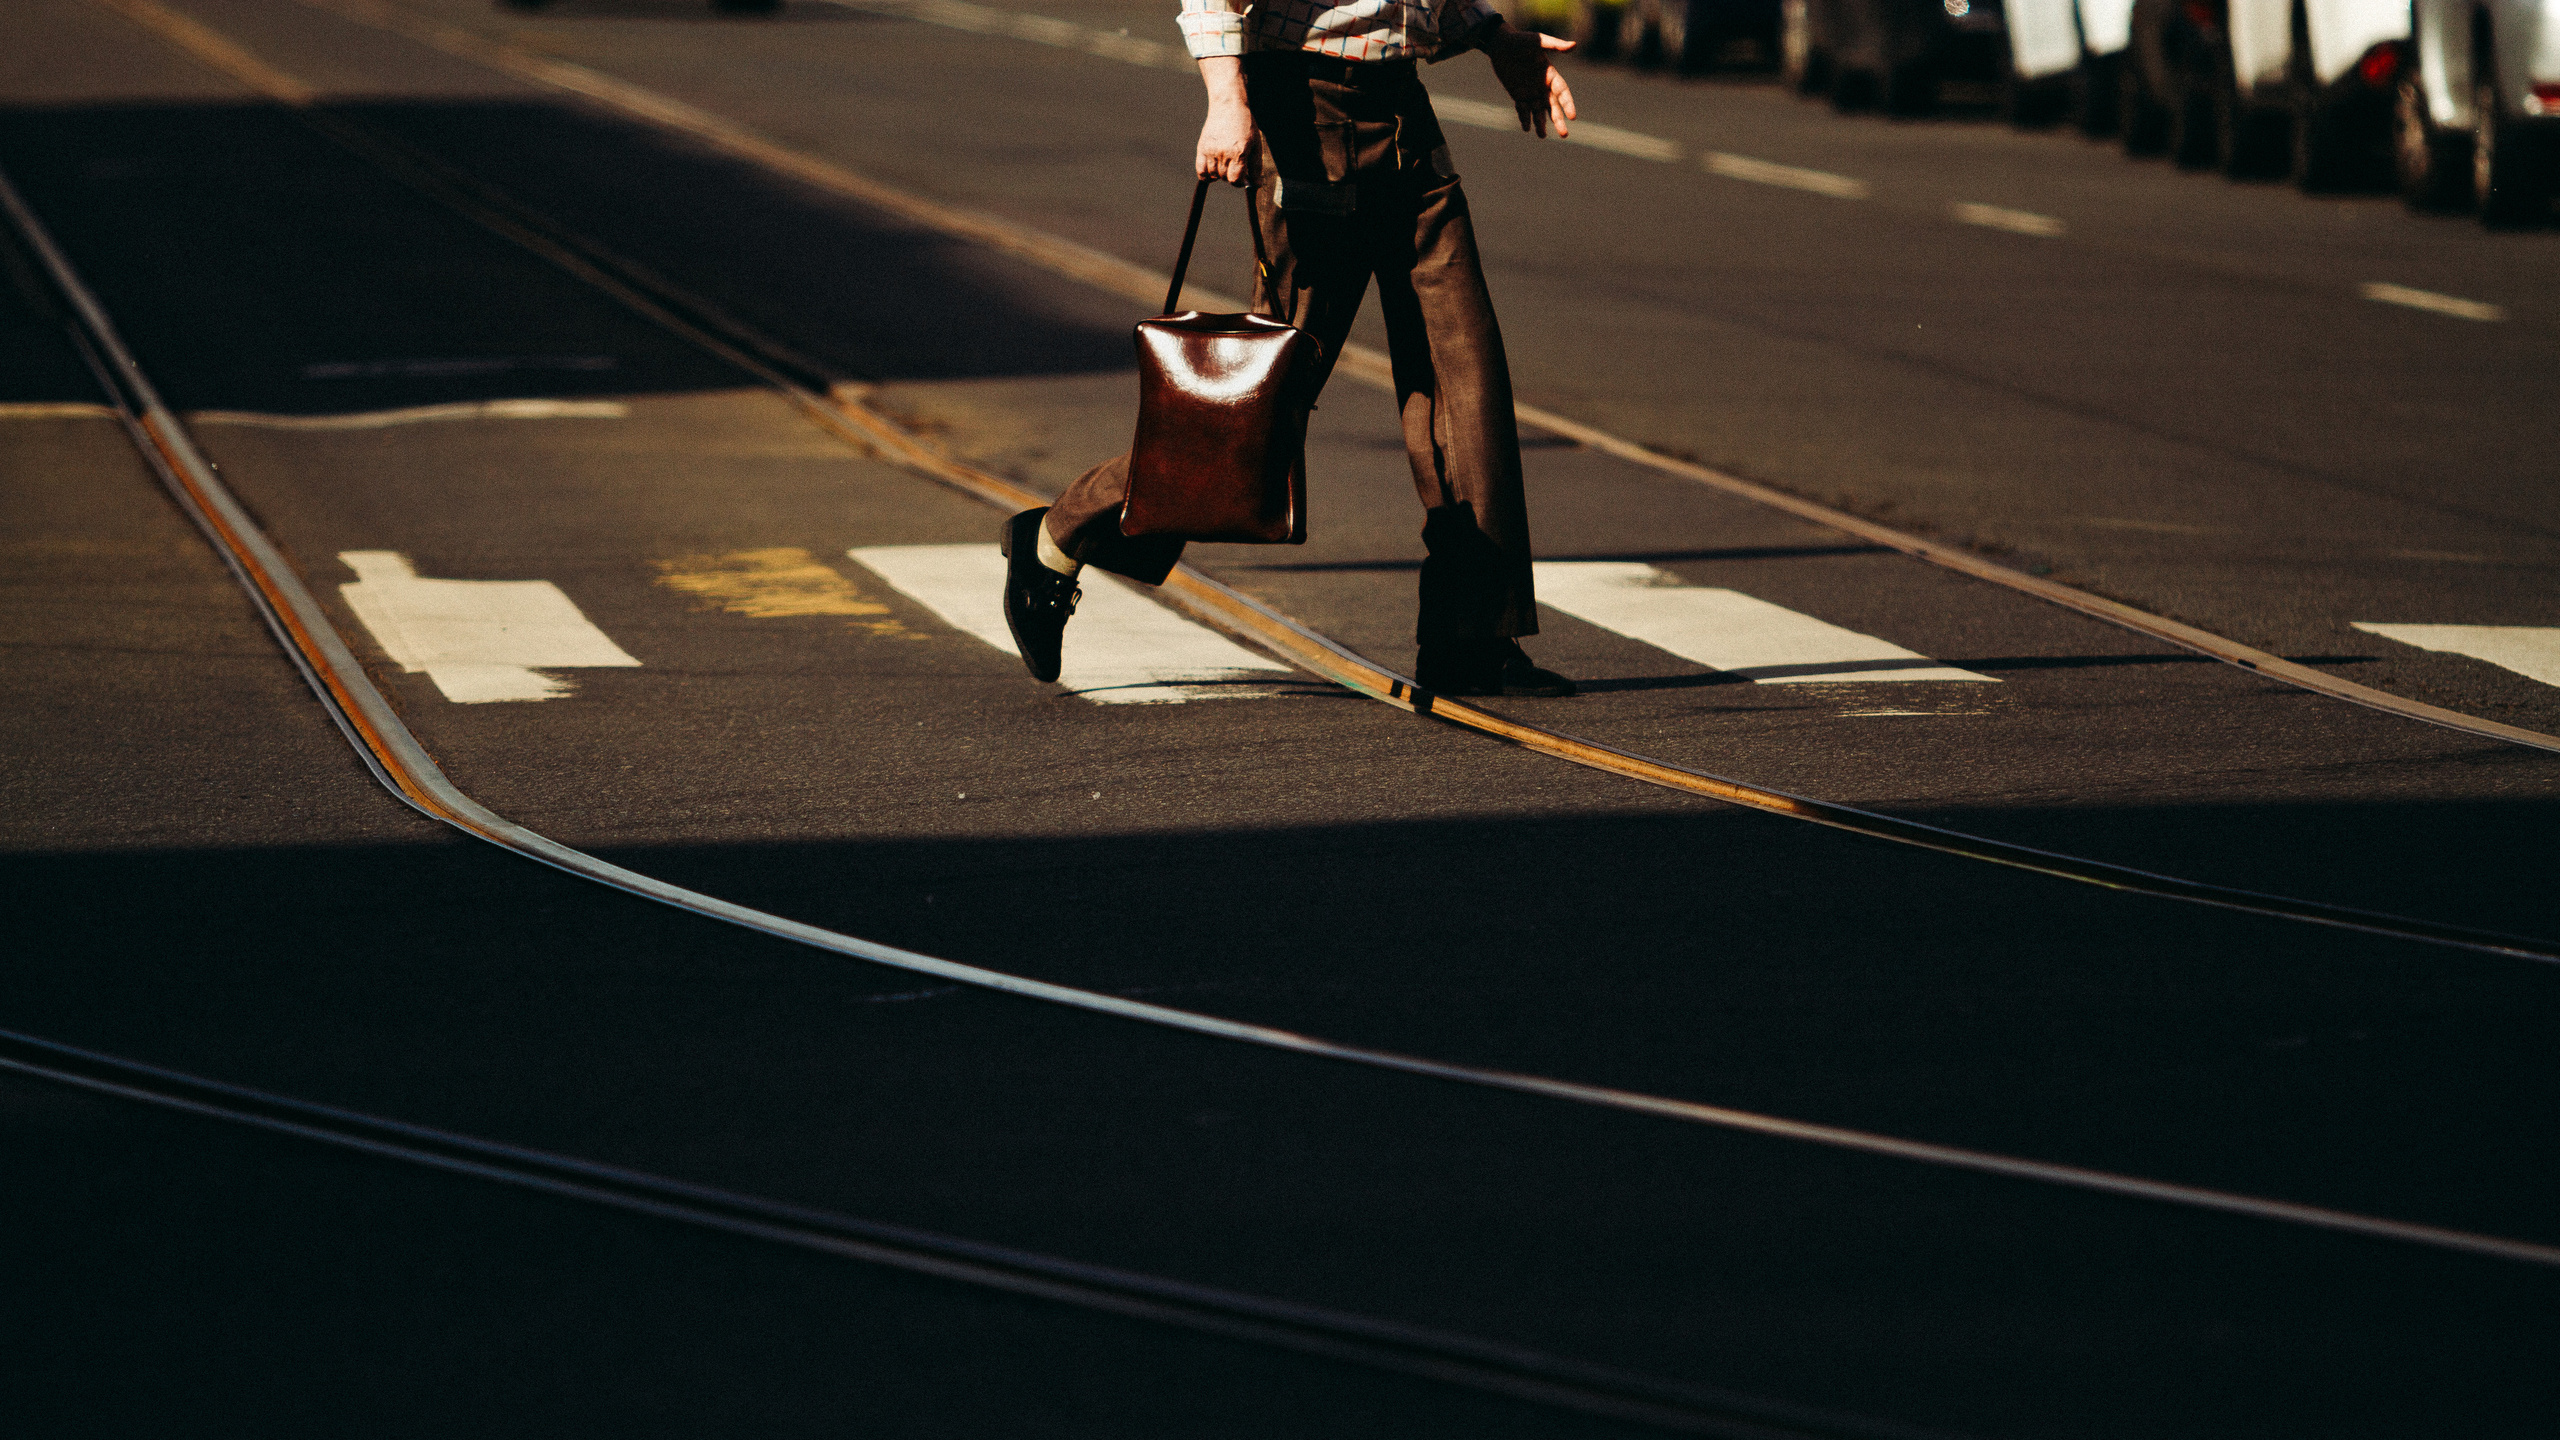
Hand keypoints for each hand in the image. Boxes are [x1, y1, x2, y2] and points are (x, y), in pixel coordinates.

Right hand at [1195, 56, 1254, 183]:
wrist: (1228, 106)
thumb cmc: (1245, 125)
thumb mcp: (1256, 145)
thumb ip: (1256, 167)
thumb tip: (1256, 186)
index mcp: (1239, 153)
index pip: (1235, 180)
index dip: (1240, 181)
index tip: (1243, 176)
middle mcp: (1223, 153)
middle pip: (1225, 178)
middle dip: (1232, 176)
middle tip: (1236, 166)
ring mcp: (1211, 150)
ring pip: (1213, 175)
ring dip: (1220, 174)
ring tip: (1226, 164)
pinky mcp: (1202, 147)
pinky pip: (1201, 170)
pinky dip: (1206, 175)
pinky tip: (1213, 172)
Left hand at [1485, 25, 1576, 137]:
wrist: (1500, 44)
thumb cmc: (1521, 40)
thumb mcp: (1538, 41)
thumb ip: (1555, 45)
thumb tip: (1574, 45)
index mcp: (1551, 74)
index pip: (1563, 93)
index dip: (1568, 104)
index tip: (1572, 117)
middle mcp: (1543, 86)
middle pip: (1553, 107)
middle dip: (1558, 121)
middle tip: (1564, 135)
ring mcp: (1531, 92)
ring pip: (1538, 112)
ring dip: (1540, 124)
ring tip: (1541, 136)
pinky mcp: (1518, 95)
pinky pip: (1523, 110)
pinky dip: (1524, 118)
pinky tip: (1526, 128)